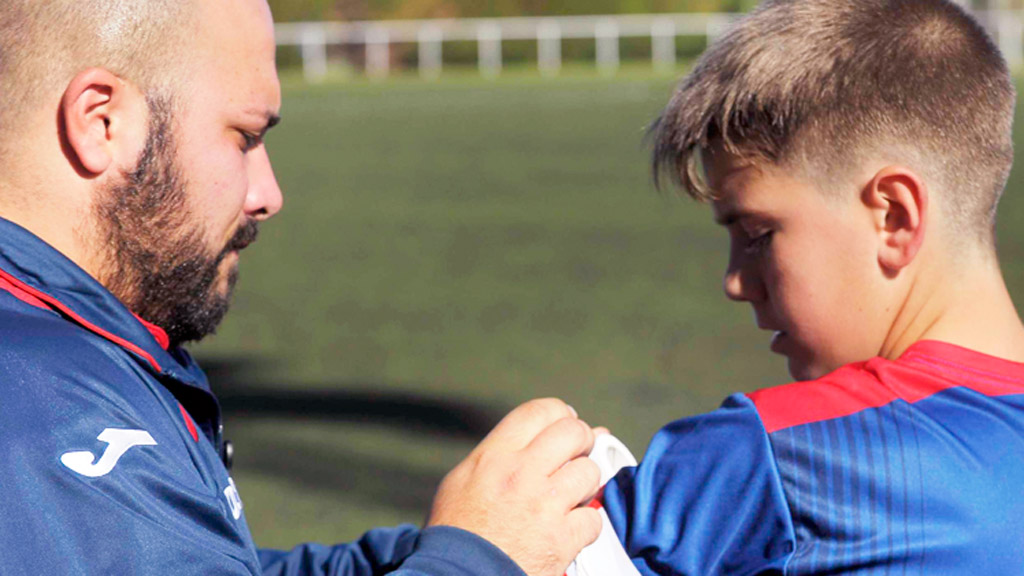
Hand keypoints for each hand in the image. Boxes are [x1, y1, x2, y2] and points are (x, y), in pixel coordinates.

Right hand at [426, 398, 602, 575]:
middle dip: (583, 440)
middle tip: (579, 454)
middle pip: (573, 432)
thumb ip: (501, 455)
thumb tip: (541, 436)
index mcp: (495, 456)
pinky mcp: (561, 539)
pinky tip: (568, 531)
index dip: (560, 414)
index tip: (564, 426)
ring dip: (585, 484)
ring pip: (590, 472)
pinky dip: (585, 526)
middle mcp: (522, 473)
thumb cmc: (457, 534)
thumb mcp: (462, 481)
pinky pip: (593, 519)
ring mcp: (545, 505)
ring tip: (571, 496)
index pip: (539, 411)